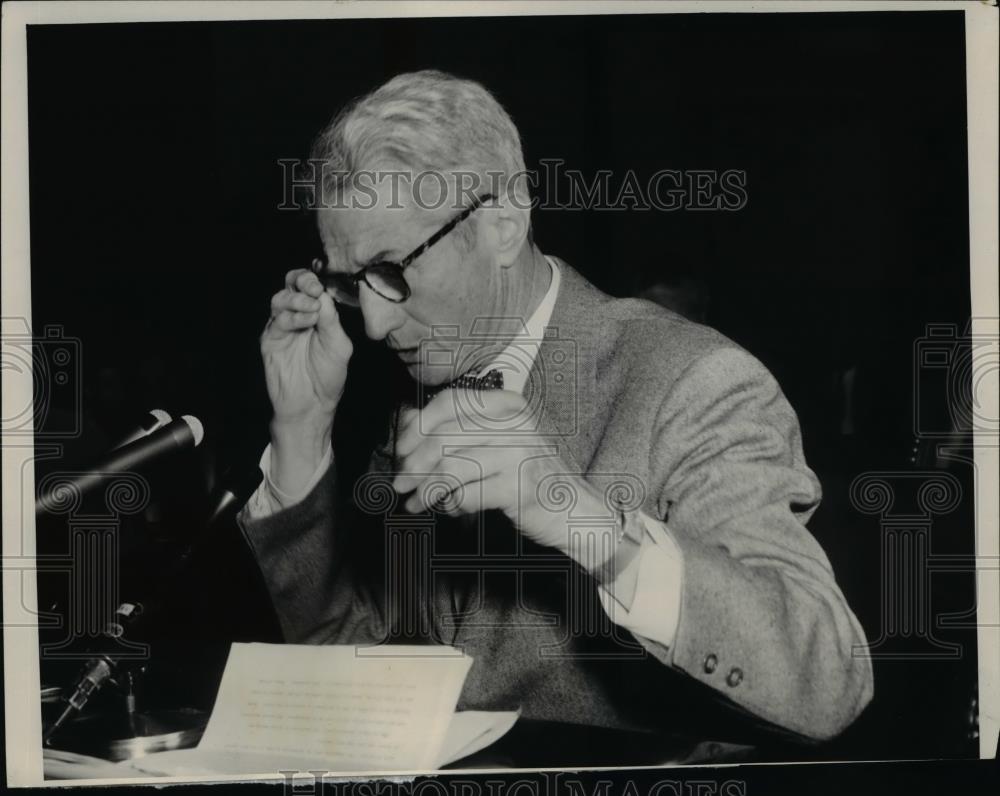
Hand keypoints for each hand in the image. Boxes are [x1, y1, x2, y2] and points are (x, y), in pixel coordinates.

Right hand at [262, 268, 351, 424]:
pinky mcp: (270, 340)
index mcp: (316, 314)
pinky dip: (293, 317)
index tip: (322, 287)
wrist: (312, 404)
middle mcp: (297, 317)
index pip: (310, 286)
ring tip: (312, 309)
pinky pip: (277, 321)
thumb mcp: (338, 345)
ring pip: (280, 299)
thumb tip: (322, 294)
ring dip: (297, 300)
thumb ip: (331, 319)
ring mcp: (282, 328)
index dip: (313, 280)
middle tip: (313, 289)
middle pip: (291, 285)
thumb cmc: (328, 376)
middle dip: (302, 281)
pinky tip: (307, 323)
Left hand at [391, 390, 615, 569]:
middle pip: (443, 435)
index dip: (417, 424)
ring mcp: (520, 453)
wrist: (573, 510)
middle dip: (413, 463)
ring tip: (414, 503)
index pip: (449, 401)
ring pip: (450, 467)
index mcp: (508, 404)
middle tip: (400, 482)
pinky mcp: (519, 487)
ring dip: (425, 489)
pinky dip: (450, 505)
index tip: (401, 449)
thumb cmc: (525, 474)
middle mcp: (516, 422)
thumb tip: (406, 421)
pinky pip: (466, 494)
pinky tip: (451, 509)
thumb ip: (454, 430)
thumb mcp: (494, 443)